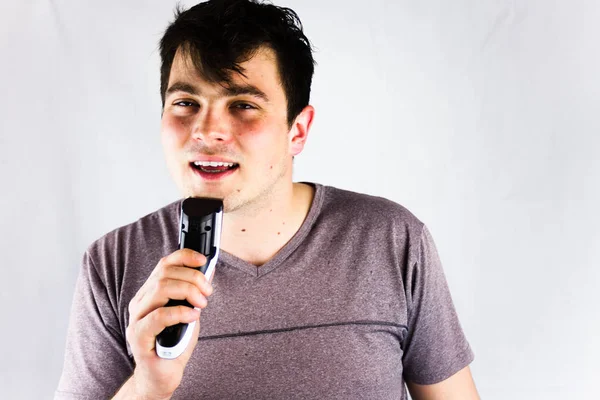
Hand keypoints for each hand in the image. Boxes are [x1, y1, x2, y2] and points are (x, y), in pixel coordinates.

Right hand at [124, 249, 213, 398]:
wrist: (161, 376)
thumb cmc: (174, 345)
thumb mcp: (189, 313)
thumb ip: (194, 294)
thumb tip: (209, 272)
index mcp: (151, 293)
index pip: (165, 264)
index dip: (185, 256)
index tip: (204, 260)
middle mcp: (141, 302)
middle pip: (165, 274)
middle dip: (193, 278)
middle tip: (207, 292)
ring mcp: (137, 318)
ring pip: (160, 289)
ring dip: (188, 291)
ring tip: (201, 304)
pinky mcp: (138, 335)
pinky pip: (158, 315)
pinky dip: (180, 312)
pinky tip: (192, 316)